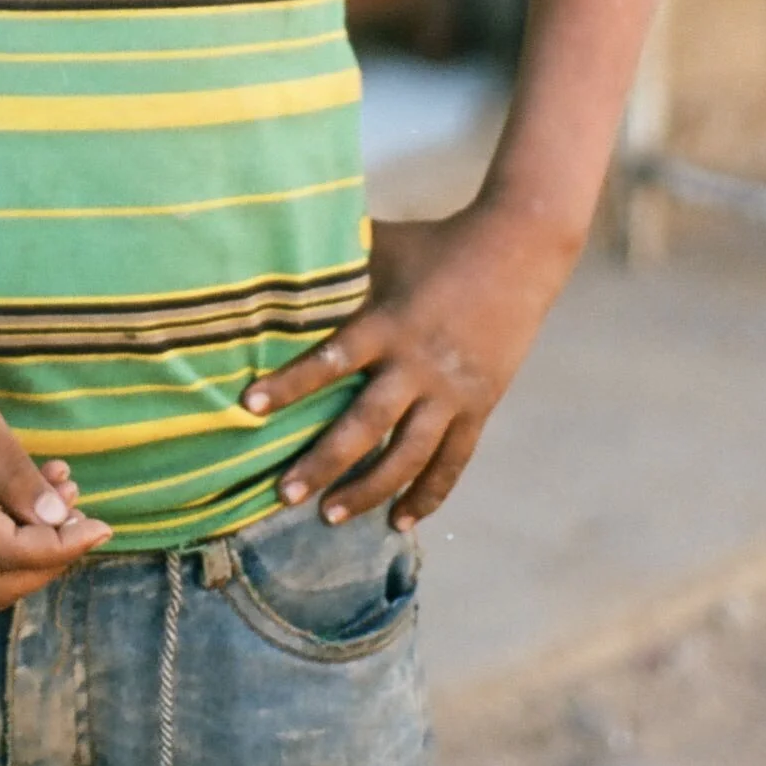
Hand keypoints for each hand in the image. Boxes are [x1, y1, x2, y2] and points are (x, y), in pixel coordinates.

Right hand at [0, 295, 111, 607]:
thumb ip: (11, 470)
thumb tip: (58, 522)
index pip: (9, 556)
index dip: (61, 548)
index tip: (105, 522)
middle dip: (47, 560)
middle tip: (87, 517)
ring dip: (32, 538)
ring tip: (68, 486)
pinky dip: (12, 517)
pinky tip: (40, 478)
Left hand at [243, 200, 579, 529]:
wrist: (515, 253)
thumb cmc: (436, 245)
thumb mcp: (384, 246)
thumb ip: (340, 261)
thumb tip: (284, 249)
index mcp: (387, 323)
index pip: (331, 360)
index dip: (291, 384)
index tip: (249, 407)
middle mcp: (416, 365)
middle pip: (365, 425)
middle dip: (323, 462)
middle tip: (284, 494)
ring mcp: (450, 392)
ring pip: (407, 455)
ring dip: (368, 490)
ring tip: (330, 516)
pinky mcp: (478, 407)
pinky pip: (452, 460)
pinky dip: (427, 493)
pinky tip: (400, 520)